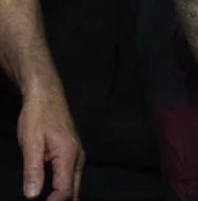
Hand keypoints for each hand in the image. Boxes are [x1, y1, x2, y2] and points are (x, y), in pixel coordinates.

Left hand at [17, 79, 81, 200]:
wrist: (47, 95)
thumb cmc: (38, 116)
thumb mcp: (30, 144)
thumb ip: (33, 170)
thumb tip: (33, 195)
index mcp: (69, 156)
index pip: (66, 190)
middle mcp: (78, 157)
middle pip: (75, 190)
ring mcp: (77, 154)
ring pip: (75, 184)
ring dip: (65, 197)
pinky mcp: (73, 152)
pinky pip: (72, 176)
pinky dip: (65, 188)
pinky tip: (54, 193)